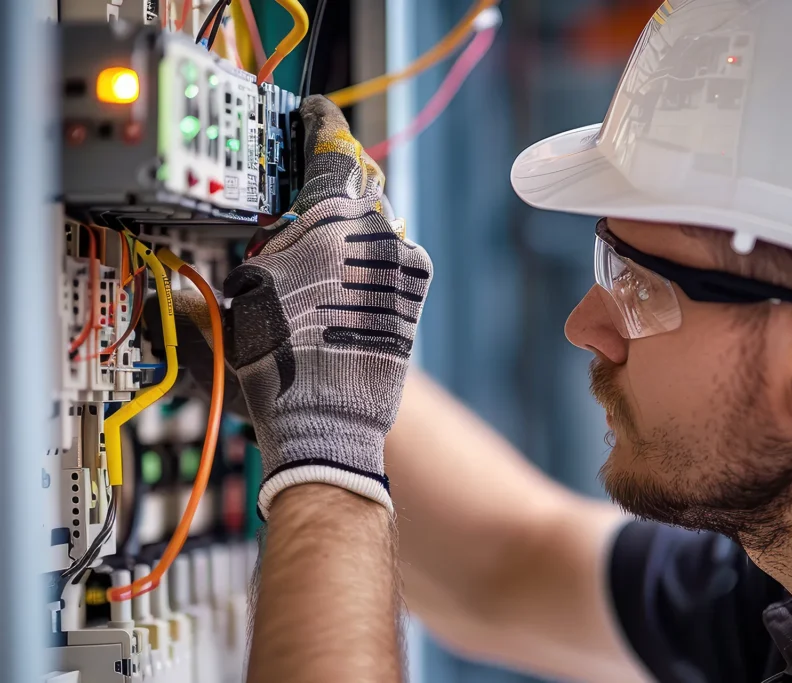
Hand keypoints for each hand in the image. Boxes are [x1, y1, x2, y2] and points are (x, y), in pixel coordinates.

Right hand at [165, 96, 430, 517]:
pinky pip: (393, 247)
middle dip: (334, 170)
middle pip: (359, 177)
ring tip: (322, 235)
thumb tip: (201, 256)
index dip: (319, 123)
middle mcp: (375, 234)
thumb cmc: (276, 368)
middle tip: (309, 172)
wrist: (329, 421)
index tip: (313, 112)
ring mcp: (402, 261)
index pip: (331, 147)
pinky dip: (370, 247)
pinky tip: (347, 269)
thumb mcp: (238, 304)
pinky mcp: (416, 288)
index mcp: (328, 224)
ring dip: (352, 215)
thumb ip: (234, 260)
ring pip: (378, 214)